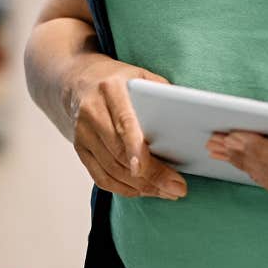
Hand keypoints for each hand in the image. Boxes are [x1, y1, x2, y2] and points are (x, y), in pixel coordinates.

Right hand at [65, 56, 186, 199]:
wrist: (78, 81)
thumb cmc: (118, 80)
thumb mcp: (140, 76)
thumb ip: (161, 92)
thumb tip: (189, 115)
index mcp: (111, 90)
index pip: (123, 123)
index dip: (133, 148)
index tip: (143, 168)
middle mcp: (92, 112)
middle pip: (119, 153)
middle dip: (150, 176)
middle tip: (177, 188)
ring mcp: (83, 133)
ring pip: (111, 170)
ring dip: (141, 187)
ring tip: (167, 192)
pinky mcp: (80, 149)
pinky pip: (101, 177)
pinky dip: (123, 189)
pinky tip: (143, 190)